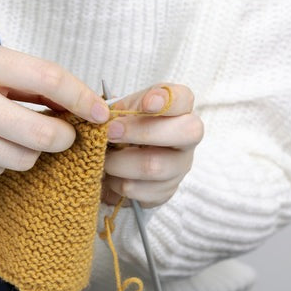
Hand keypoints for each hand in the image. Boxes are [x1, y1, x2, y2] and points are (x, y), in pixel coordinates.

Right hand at [0, 42, 109, 176]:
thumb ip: (20, 79)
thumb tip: (72, 102)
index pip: (48, 79)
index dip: (82, 98)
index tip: (99, 111)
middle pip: (40, 133)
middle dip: (62, 138)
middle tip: (63, 136)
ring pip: (21, 159)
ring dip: (30, 152)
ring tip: (15, 137)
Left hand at [101, 84, 202, 207]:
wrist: (124, 162)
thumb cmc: (126, 128)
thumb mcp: (123, 111)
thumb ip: (119, 108)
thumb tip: (107, 116)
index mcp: (179, 109)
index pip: (184, 98)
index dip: (168, 100)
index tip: (147, 103)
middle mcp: (187, 138)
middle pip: (185, 132)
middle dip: (143, 132)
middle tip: (111, 132)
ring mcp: (180, 166)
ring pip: (154, 166)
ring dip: (119, 162)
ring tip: (103, 158)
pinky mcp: (166, 191)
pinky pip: (139, 189)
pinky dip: (116, 184)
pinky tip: (110, 177)